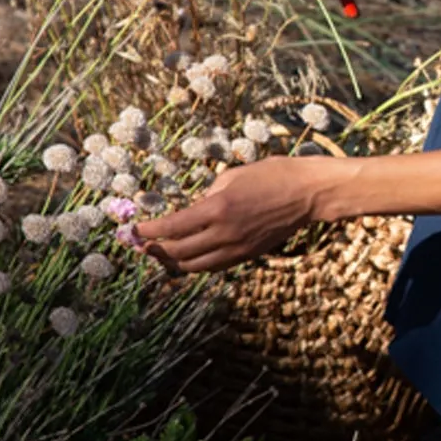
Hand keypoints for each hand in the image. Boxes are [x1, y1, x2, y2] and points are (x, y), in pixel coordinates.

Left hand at [135, 159, 329, 273]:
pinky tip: (187, 256)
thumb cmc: (272, 174)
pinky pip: (213, 266)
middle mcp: (224, 233)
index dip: (147, 232)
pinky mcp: (247, 255)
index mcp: (217, 208)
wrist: (307, 193)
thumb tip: (193, 209)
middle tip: (139, 245)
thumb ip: (208, 195)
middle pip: (177, 252)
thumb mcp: (232, 176)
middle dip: (154, 250)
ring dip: (172, 261)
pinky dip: (195, 264)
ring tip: (159, 254)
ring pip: (194, 266)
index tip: (132, 231)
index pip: (171, 228)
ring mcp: (237, 248)